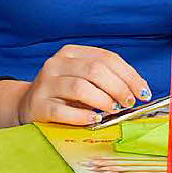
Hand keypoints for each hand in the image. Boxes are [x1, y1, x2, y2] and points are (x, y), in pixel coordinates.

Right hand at [16, 45, 150, 125]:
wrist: (28, 105)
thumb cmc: (64, 94)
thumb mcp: (83, 78)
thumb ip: (106, 79)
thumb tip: (139, 89)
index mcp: (70, 53)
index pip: (106, 58)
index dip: (128, 75)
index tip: (143, 92)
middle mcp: (56, 64)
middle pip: (94, 70)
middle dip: (118, 87)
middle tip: (128, 103)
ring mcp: (46, 84)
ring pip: (80, 87)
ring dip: (103, 100)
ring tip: (112, 110)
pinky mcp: (39, 105)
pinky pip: (63, 111)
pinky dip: (82, 116)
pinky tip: (93, 119)